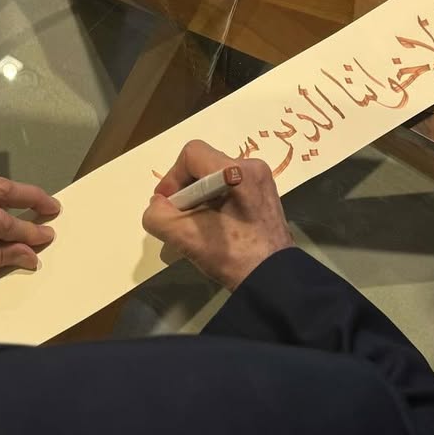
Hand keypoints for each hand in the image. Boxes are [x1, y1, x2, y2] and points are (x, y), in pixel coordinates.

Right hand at [142, 140, 293, 290]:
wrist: (274, 280)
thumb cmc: (232, 256)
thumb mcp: (185, 238)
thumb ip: (158, 216)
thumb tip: (158, 205)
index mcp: (236, 171)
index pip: (191, 154)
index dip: (172, 177)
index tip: (168, 205)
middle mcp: (253, 167)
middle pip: (204, 165)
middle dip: (185, 190)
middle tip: (180, 218)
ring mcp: (263, 181)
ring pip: (217, 178)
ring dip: (199, 198)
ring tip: (197, 225)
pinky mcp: (266, 196)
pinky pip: (232, 188)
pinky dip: (216, 203)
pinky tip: (215, 227)